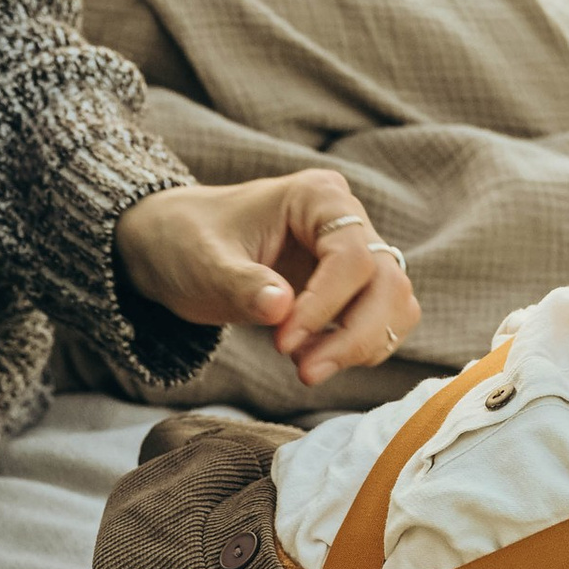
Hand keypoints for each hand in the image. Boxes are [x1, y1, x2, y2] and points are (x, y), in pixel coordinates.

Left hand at [114, 169, 419, 386]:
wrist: (173, 248)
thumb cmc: (185, 241)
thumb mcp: (202, 262)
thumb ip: (241, 283)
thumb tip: (281, 307)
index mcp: (317, 196)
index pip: (351, 256)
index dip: (325, 306)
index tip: (283, 342)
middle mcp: (347, 221)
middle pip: (387, 282)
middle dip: (355, 336)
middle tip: (305, 372)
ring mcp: (354, 255)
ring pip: (395, 305)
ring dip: (362, 346)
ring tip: (305, 369)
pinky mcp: (351, 290)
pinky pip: (381, 322)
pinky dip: (359, 349)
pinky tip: (312, 359)